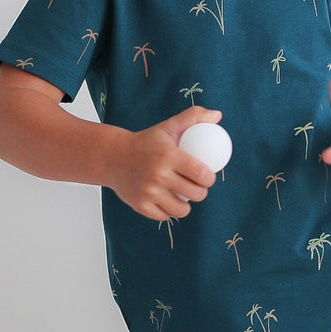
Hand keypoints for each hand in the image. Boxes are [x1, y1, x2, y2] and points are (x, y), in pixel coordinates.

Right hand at [104, 107, 222, 219]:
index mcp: (168, 155)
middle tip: (197, 187)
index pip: (201, 174)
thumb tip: (218, 115)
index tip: (208, 177)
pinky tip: (168, 203)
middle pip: (195, 194)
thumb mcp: (167, 126)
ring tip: (185, 197)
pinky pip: (164, 216)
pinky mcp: (140, 205)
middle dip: (201, 192)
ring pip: (181, 210)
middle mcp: (158, 175)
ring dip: (186, 206)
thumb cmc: (145, 142)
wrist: (112, 157)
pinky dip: (168, 212)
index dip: (210, 179)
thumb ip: (193, 117)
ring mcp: (148, 192)